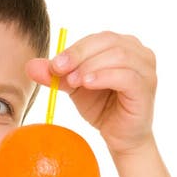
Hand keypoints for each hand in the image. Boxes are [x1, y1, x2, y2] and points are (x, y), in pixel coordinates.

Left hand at [25, 31, 157, 155]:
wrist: (119, 137)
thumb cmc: (102, 107)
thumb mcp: (74, 88)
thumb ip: (56, 75)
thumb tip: (30, 65)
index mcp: (122, 45)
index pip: (96, 39)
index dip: (74, 49)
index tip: (54, 65)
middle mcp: (138, 52)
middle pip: (107, 42)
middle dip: (79, 54)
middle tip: (59, 69)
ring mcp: (146, 69)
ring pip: (118, 56)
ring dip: (90, 66)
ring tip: (73, 81)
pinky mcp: (146, 87)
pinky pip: (126, 76)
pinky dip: (104, 77)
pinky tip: (88, 84)